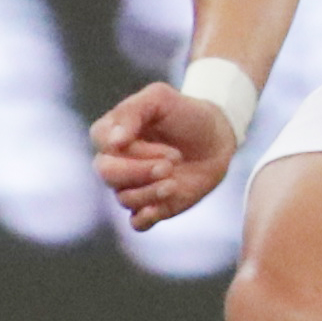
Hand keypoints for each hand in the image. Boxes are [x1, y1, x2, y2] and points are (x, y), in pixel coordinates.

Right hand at [90, 83, 238, 232]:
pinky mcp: (152, 206)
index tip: (164, 143)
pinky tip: (160, 207)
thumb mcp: (160, 98)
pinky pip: (136, 222)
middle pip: (108, 174)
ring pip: (124, 198)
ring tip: (174, 181)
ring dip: (149, 191)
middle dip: (139, 171)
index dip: (132, 147)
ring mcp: (134, 186)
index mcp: (113, 133)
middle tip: (170, 164)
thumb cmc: (187, 113)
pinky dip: (144, 218)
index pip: (103, 144)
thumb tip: (113, 142)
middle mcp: (118, 162)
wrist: (218, 137)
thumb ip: (132, 111)